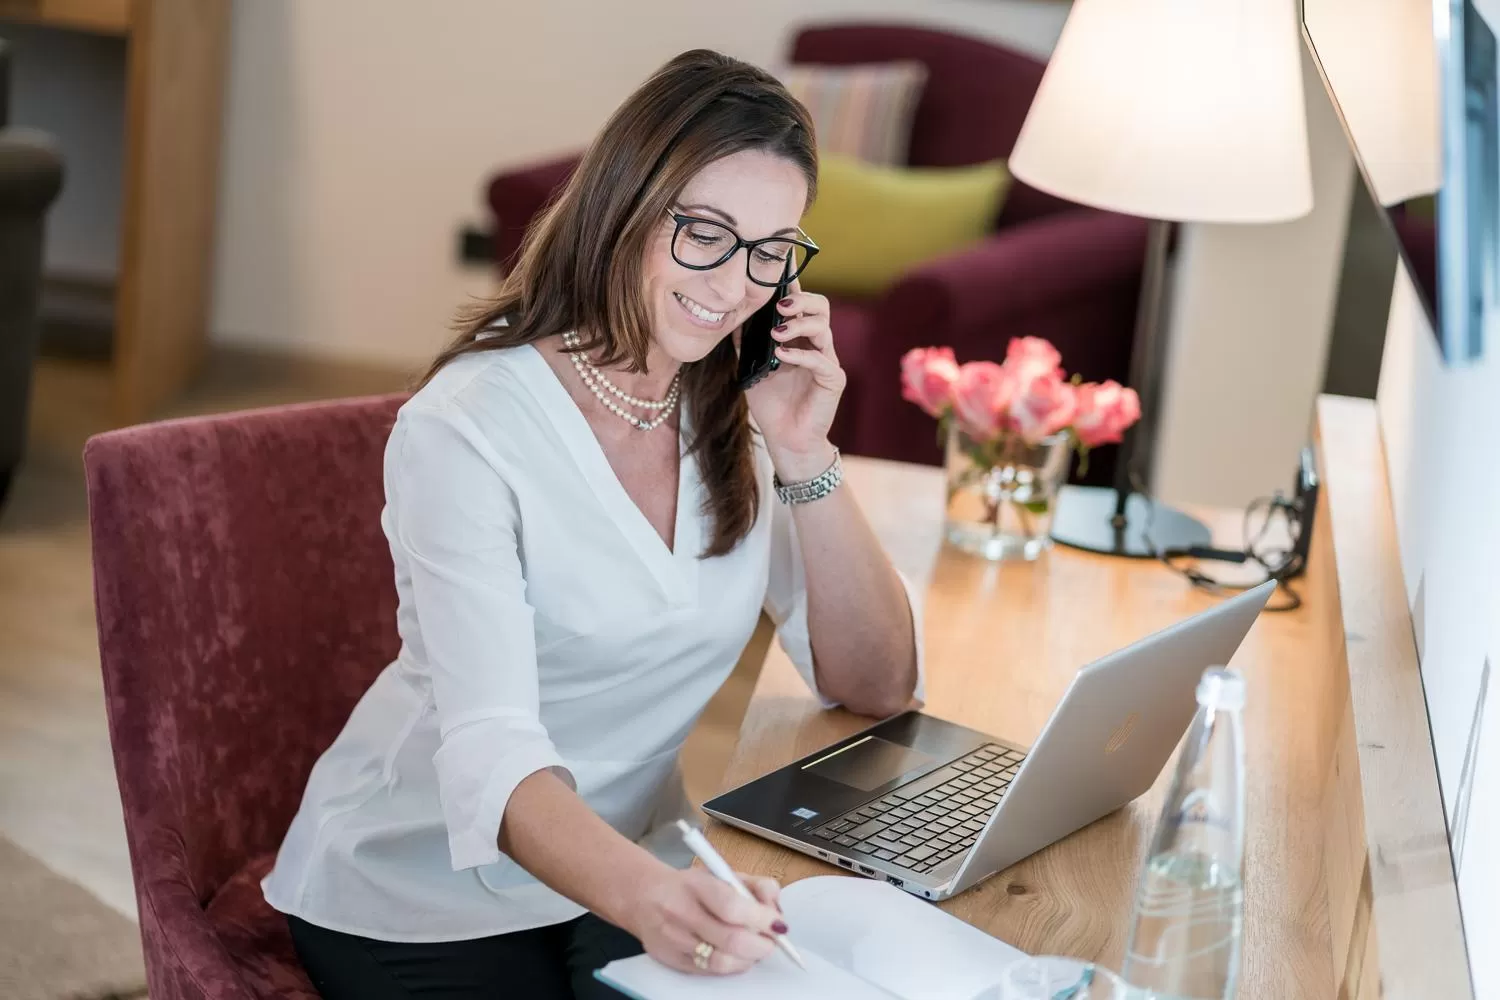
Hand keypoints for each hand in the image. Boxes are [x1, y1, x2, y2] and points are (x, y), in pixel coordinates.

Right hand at [623, 866, 785, 975]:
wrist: (644, 896)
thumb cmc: (690, 886)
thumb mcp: (723, 873)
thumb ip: (755, 885)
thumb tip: (775, 909)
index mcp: (697, 884)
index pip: (733, 906)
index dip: (761, 919)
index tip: (777, 924)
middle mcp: (681, 912)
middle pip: (731, 940)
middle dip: (761, 945)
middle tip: (771, 942)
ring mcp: (674, 939)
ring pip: (721, 962)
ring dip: (748, 959)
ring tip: (754, 949)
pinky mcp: (671, 960)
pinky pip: (709, 972)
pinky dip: (730, 966)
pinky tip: (735, 956)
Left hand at [741, 281, 844, 479]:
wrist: (786, 439)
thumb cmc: (772, 404)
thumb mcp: (752, 368)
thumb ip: (745, 343)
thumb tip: (731, 316)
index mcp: (800, 338)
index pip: (801, 304)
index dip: (793, 286)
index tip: (779, 270)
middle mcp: (816, 345)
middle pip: (821, 307)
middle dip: (802, 300)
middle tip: (780, 306)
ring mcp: (827, 361)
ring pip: (823, 328)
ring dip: (799, 325)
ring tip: (776, 333)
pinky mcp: (833, 380)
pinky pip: (822, 361)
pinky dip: (801, 355)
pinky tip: (781, 355)